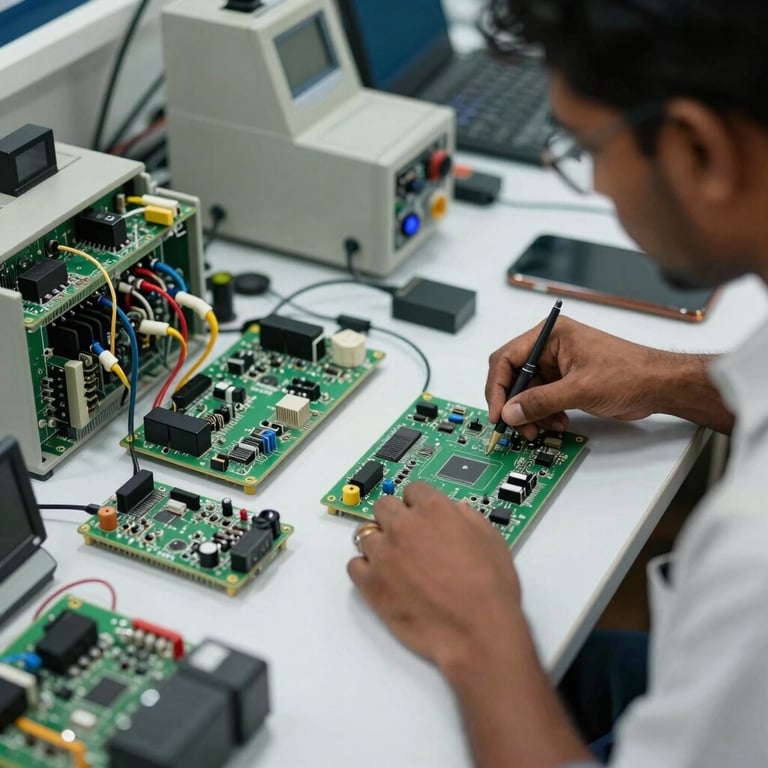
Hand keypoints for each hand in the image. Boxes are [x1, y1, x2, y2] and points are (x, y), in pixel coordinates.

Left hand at [348, 482, 528, 671]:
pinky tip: (381, 577)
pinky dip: (364, 569)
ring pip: (365, 533)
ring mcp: (384, 554)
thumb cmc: (489, 591)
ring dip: (379, 542)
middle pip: (384, 506)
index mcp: (433, 510)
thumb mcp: (492, 540)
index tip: (420, 512)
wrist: (477, 631)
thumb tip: (458, 511)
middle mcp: (404, 526)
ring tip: (394, 560)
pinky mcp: (371, 583)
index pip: (413, 489)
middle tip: (407, 535)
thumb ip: (470, 518)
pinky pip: (354, 565)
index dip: (419, 502)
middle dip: (395, 517)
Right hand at [486, 316, 662, 439]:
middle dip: (516, 405)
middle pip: (514, 378)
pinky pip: (542, 401)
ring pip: (527, 393)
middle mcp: (549, 348)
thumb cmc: (630, 372)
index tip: (499, 412)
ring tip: (542, 428)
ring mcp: (557, 366)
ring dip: (531, 414)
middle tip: (519, 426)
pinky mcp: (565, 382)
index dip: (498, 387)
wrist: (658, 386)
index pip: (507, 359)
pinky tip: (558, 423)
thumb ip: (541, 401)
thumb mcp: (580, 389)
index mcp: (550, 335)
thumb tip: (511, 411)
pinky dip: (544, 415)